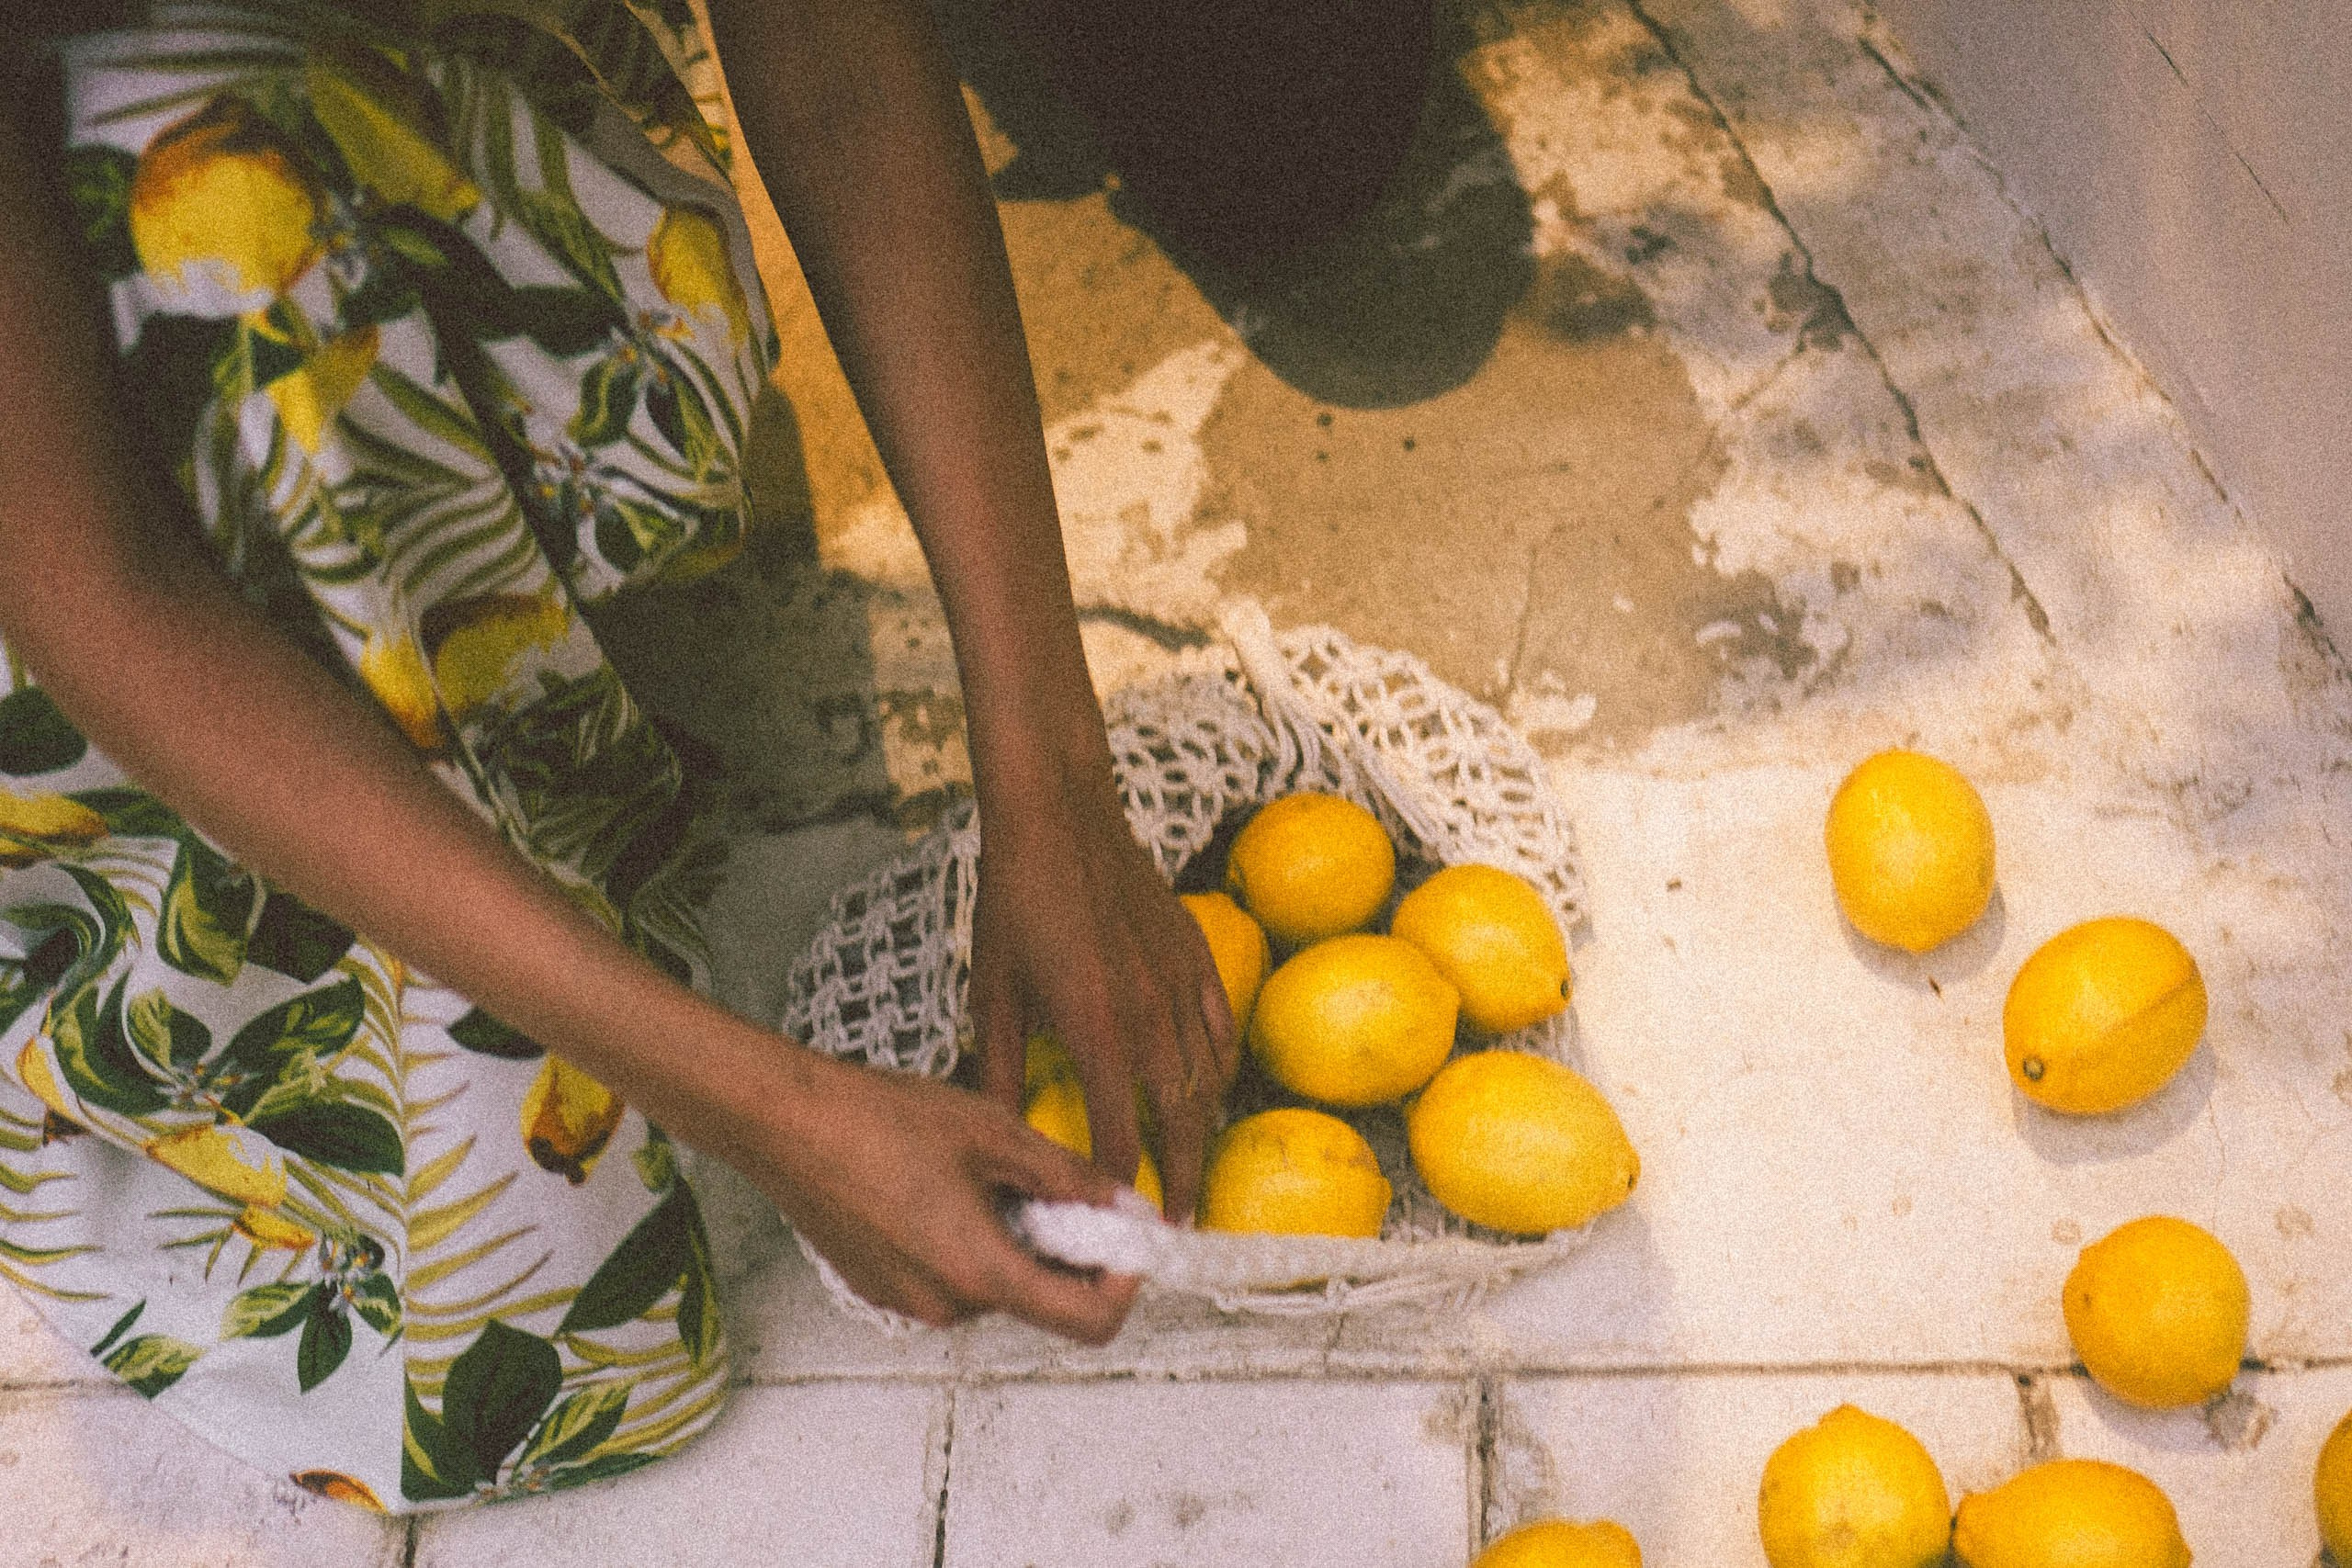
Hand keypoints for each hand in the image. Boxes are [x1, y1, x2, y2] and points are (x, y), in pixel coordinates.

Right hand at [732, 1048, 1139, 1339]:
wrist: (783, 1120)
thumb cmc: (877, 1120)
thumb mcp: (993, 1132)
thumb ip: (1066, 1175)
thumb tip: (1116, 1201)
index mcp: (980, 1271)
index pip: (1086, 1322)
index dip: (1122, 1286)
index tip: (1125, 1243)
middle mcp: (944, 1305)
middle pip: (1039, 1298)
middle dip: (1062, 1248)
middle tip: (1054, 1184)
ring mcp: (908, 1302)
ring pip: (994, 1283)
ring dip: (1012, 1240)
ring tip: (985, 1171)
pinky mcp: (882, 1288)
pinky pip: (950, 1277)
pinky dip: (970, 1241)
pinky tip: (943, 1183)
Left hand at [967, 751, 1240, 1221]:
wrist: (1060, 815)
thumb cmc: (1016, 900)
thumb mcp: (994, 992)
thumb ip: (1001, 1070)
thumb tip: (1002, 1135)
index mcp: (1096, 1032)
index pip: (1117, 1139)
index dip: (1117, 1191)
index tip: (1112, 1223)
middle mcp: (1151, 1017)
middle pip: (1181, 1123)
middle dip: (1179, 1181)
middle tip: (1176, 1226)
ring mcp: (1182, 984)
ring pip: (1209, 1079)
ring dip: (1201, 1132)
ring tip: (1190, 1171)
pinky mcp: (1198, 956)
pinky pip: (1223, 1029)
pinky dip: (1219, 1068)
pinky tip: (1209, 1088)